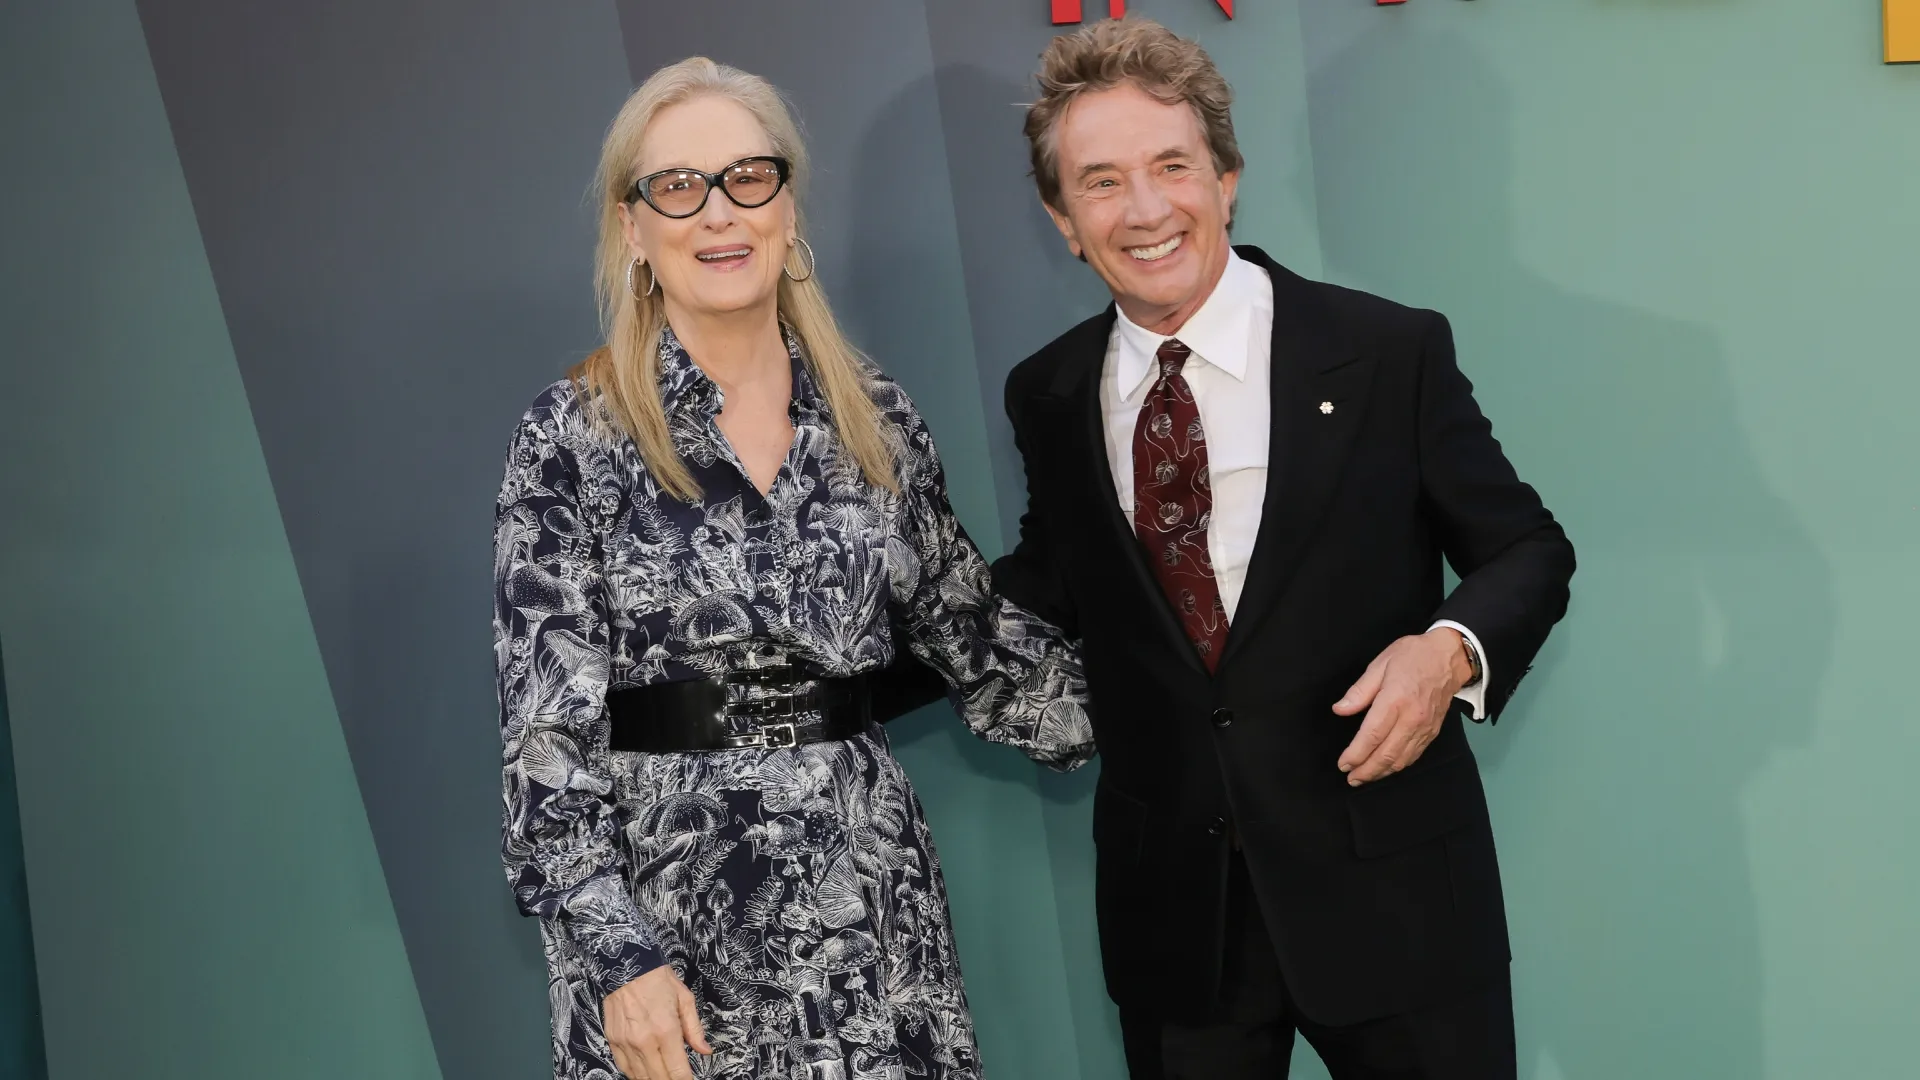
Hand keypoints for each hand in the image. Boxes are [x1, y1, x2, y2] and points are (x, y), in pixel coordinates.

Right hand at [602, 965, 711, 1079]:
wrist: (626, 965)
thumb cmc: (657, 979)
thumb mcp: (685, 999)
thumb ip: (695, 1029)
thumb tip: (705, 1051)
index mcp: (666, 1031)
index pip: (678, 1072)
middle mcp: (644, 1041)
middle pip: (660, 1079)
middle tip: (678, 1078)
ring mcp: (626, 1043)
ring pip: (641, 1077)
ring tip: (664, 1076)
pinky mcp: (613, 1041)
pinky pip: (625, 1068)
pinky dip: (636, 1075)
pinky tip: (646, 1073)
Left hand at [1333, 629, 1473, 785]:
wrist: (1449, 657)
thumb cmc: (1412, 656)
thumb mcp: (1380, 664)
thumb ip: (1359, 691)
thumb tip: (1339, 710)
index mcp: (1395, 700)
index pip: (1372, 735)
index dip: (1356, 754)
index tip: (1343, 764)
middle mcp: (1412, 719)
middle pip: (1387, 754)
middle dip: (1366, 770)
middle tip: (1351, 778)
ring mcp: (1425, 728)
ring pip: (1401, 759)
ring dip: (1381, 773)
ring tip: (1364, 778)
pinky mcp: (1433, 732)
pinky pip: (1414, 755)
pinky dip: (1398, 766)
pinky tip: (1386, 768)